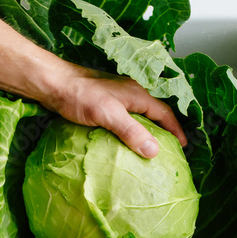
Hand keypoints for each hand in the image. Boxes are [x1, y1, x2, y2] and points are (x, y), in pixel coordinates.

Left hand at [36, 63, 187, 157]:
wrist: (54, 85)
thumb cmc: (80, 96)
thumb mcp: (108, 114)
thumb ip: (131, 131)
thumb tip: (154, 150)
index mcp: (137, 94)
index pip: (164, 113)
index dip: (175, 130)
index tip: (182, 146)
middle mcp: (131, 95)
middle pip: (154, 116)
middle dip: (164, 133)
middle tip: (169, 151)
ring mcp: (118, 101)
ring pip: (139, 119)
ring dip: (147, 134)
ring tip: (149, 152)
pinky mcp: (105, 108)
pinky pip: (125, 123)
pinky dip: (131, 134)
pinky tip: (126, 146)